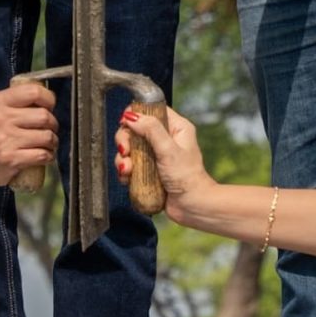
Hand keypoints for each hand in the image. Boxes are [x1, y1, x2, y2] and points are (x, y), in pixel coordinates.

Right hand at [0, 83, 57, 186]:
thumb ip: (18, 100)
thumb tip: (49, 99)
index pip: (33, 92)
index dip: (48, 99)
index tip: (49, 106)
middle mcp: (0, 119)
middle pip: (44, 116)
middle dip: (53, 123)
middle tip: (49, 128)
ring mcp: (5, 140)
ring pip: (46, 136)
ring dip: (53, 141)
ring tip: (48, 143)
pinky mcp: (11, 159)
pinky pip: (42, 155)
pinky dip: (49, 155)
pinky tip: (45, 154)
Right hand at [116, 106, 214, 222]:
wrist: (191, 206)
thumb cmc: (187, 178)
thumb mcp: (169, 150)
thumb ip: (151, 130)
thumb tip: (132, 116)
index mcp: (176, 128)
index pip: (152, 110)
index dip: (135, 114)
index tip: (125, 123)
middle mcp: (164, 139)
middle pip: (135, 129)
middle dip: (125, 140)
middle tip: (125, 151)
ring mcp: (155, 156)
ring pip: (129, 149)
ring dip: (124, 159)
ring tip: (128, 171)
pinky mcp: (148, 171)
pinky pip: (130, 165)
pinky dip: (125, 171)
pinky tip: (127, 178)